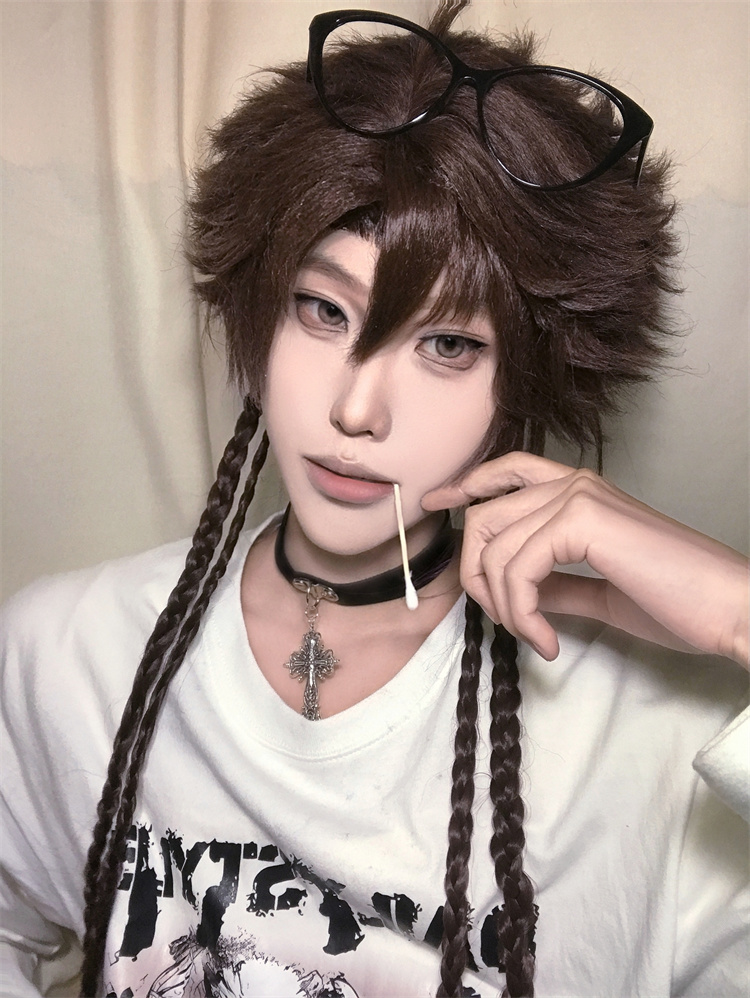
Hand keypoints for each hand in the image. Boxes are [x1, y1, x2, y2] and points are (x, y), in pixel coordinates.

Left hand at [422, 453, 748, 667]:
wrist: (728, 609)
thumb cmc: (676, 600)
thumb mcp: (600, 590)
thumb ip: (555, 582)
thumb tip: (515, 592)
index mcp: (579, 490)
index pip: (506, 472)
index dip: (466, 485)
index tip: (436, 504)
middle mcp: (573, 483)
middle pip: (484, 517)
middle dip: (477, 577)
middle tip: (505, 622)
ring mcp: (577, 496)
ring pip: (493, 547)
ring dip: (504, 607)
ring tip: (537, 637)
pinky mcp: (582, 520)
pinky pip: (516, 568)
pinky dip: (521, 613)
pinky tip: (548, 640)